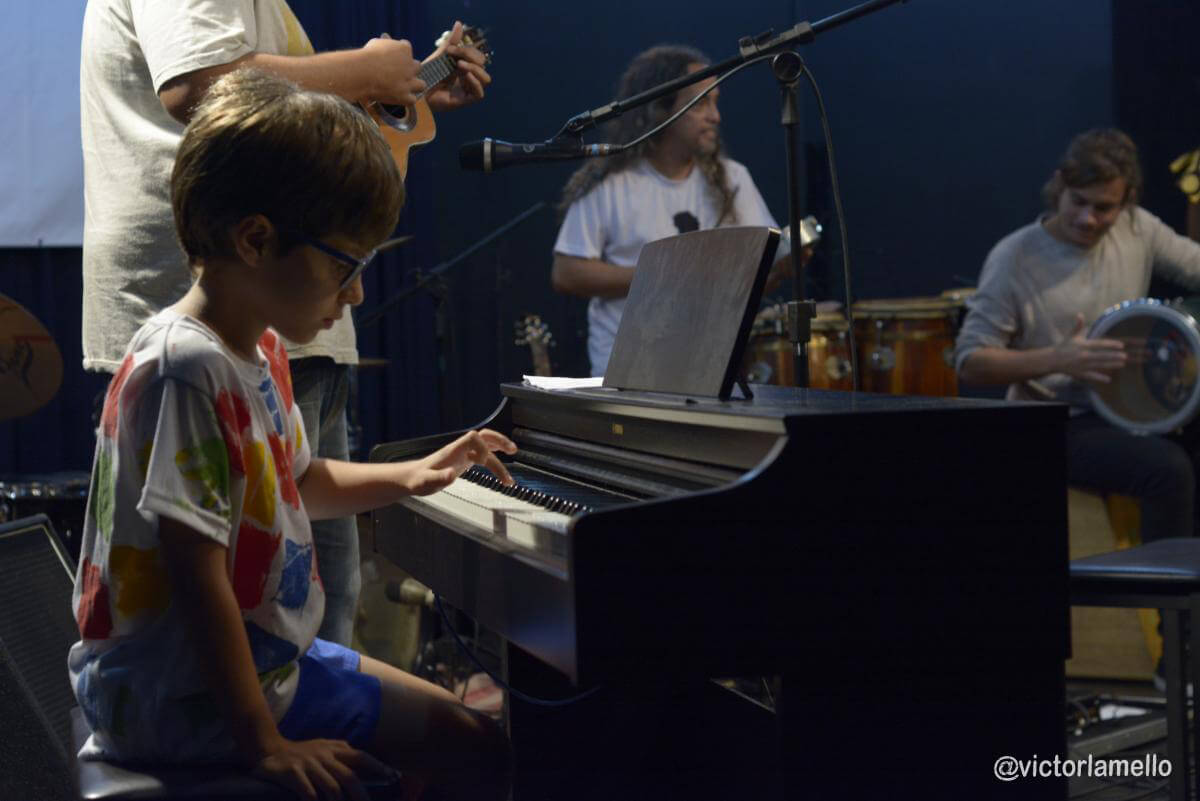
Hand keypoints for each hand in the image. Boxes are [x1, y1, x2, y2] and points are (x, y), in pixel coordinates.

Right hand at [253, 736, 395, 800]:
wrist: (269, 749)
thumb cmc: (301, 752)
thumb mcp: (323, 746)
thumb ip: (341, 752)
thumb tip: (365, 762)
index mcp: (333, 749)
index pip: (360, 756)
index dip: (377, 766)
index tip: (392, 776)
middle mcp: (323, 755)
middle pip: (348, 777)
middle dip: (360, 795)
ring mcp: (308, 764)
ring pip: (331, 788)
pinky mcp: (292, 773)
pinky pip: (309, 793)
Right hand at [362, 34, 424, 106]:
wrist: (362, 71)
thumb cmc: (366, 56)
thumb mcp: (376, 43)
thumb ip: (384, 43)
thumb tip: (386, 38)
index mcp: (404, 48)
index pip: (407, 48)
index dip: (400, 53)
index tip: (393, 56)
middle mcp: (410, 65)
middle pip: (417, 66)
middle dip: (410, 69)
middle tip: (400, 73)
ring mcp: (409, 81)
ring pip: (421, 85)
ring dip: (414, 86)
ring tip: (404, 88)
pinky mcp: (404, 96)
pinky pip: (412, 100)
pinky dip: (406, 100)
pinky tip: (399, 98)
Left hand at [402, 429, 516, 494]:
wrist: (412, 478)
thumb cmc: (418, 480)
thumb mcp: (426, 482)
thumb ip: (439, 478)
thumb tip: (452, 474)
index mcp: (453, 450)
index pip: (473, 438)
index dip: (483, 447)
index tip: (485, 462)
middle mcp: (461, 449)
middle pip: (484, 435)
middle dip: (499, 440)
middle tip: (513, 451)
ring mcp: (464, 454)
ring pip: (486, 443)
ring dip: (500, 446)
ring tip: (514, 453)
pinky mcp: (465, 461)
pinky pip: (483, 454)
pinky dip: (494, 457)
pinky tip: (501, 464)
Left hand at [425, 21, 491, 111]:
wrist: (418, 90)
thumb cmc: (429, 74)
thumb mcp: (441, 55)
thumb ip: (452, 41)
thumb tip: (459, 23)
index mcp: (466, 66)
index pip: (477, 56)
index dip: (467, 50)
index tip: (450, 49)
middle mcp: (470, 77)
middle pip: (483, 64)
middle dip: (471, 56)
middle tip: (455, 57)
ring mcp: (469, 89)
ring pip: (486, 78)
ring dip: (475, 69)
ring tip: (460, 65)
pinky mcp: (466, 100)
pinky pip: (479, 93)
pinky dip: (474, 82)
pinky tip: (463, 75)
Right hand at [1054, 313, 1126, 382]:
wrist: (1051, 360)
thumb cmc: (1063, 347)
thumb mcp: (1070, 336)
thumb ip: (1077, 326)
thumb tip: (1080, 314)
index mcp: (1083, 345)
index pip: (1100, 344)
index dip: (1111, 344)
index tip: (1121, 345)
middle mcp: (1083, 355)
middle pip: (1101, 356)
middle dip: (1114, 356)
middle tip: (1125, 356)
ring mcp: (1082, 365)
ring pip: (1099, 365)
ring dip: (1111, 365)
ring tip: (1121, 364)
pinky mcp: (1079, 373)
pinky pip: (1091, 376)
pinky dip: (1099, 378)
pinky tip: (1108, 380)